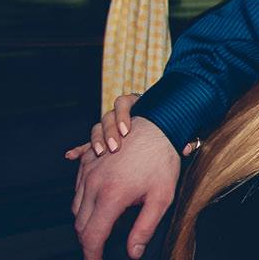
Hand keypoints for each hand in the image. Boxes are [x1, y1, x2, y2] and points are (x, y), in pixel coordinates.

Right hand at [64, 93, 197, 159]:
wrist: (170, 121)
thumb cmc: (175, 129)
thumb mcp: (179, 130)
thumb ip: (182, 137)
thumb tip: (187, 147)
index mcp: (138, 106)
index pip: (124, 103)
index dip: (123, 116)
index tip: (126, 132)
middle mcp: (121, 114)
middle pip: (108, 117)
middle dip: (109, 132)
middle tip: (115, 147)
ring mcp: (111, 126)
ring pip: (99, 127)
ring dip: (98, 139)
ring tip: (102, 152)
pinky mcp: (104, 140)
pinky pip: (89, 142)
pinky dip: (81, 148)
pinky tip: (71, 156)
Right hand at [69, 116, 180, 259]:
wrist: (157, 126)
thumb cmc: (163, 162)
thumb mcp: (161, 199)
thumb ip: (144, 228)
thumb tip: (133, 253)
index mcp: (111, 197)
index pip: (92, 237)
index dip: (92, 256)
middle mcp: (93, 184)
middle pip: (81, 224)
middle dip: (88, 243)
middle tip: (98, 254)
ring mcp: (87, 171)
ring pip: (76, 207)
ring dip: (84, 223)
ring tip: (99, 232)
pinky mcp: (86, 161)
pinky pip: (77, 188)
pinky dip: (82, 202)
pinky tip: (94, 207)